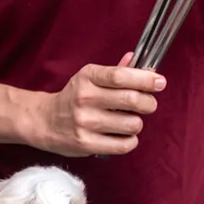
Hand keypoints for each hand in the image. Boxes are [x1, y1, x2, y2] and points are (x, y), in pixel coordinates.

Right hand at [30, 53, 165, 155]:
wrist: (44, 121)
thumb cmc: (73, 98)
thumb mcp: (89, 78)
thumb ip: (114, 71)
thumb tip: (136, 59)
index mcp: (87, 77)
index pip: (121, 76)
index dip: (145, 79)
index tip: (159, 82)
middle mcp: (85, 98)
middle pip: (131, 99)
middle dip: (148, 103)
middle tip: (148, 104)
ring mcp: (85, 122)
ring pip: (132, 124)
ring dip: (137, 123)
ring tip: (129, 121)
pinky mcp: (86, 144)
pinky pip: (124, 144)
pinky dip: (130, 141)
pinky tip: (123, 135)